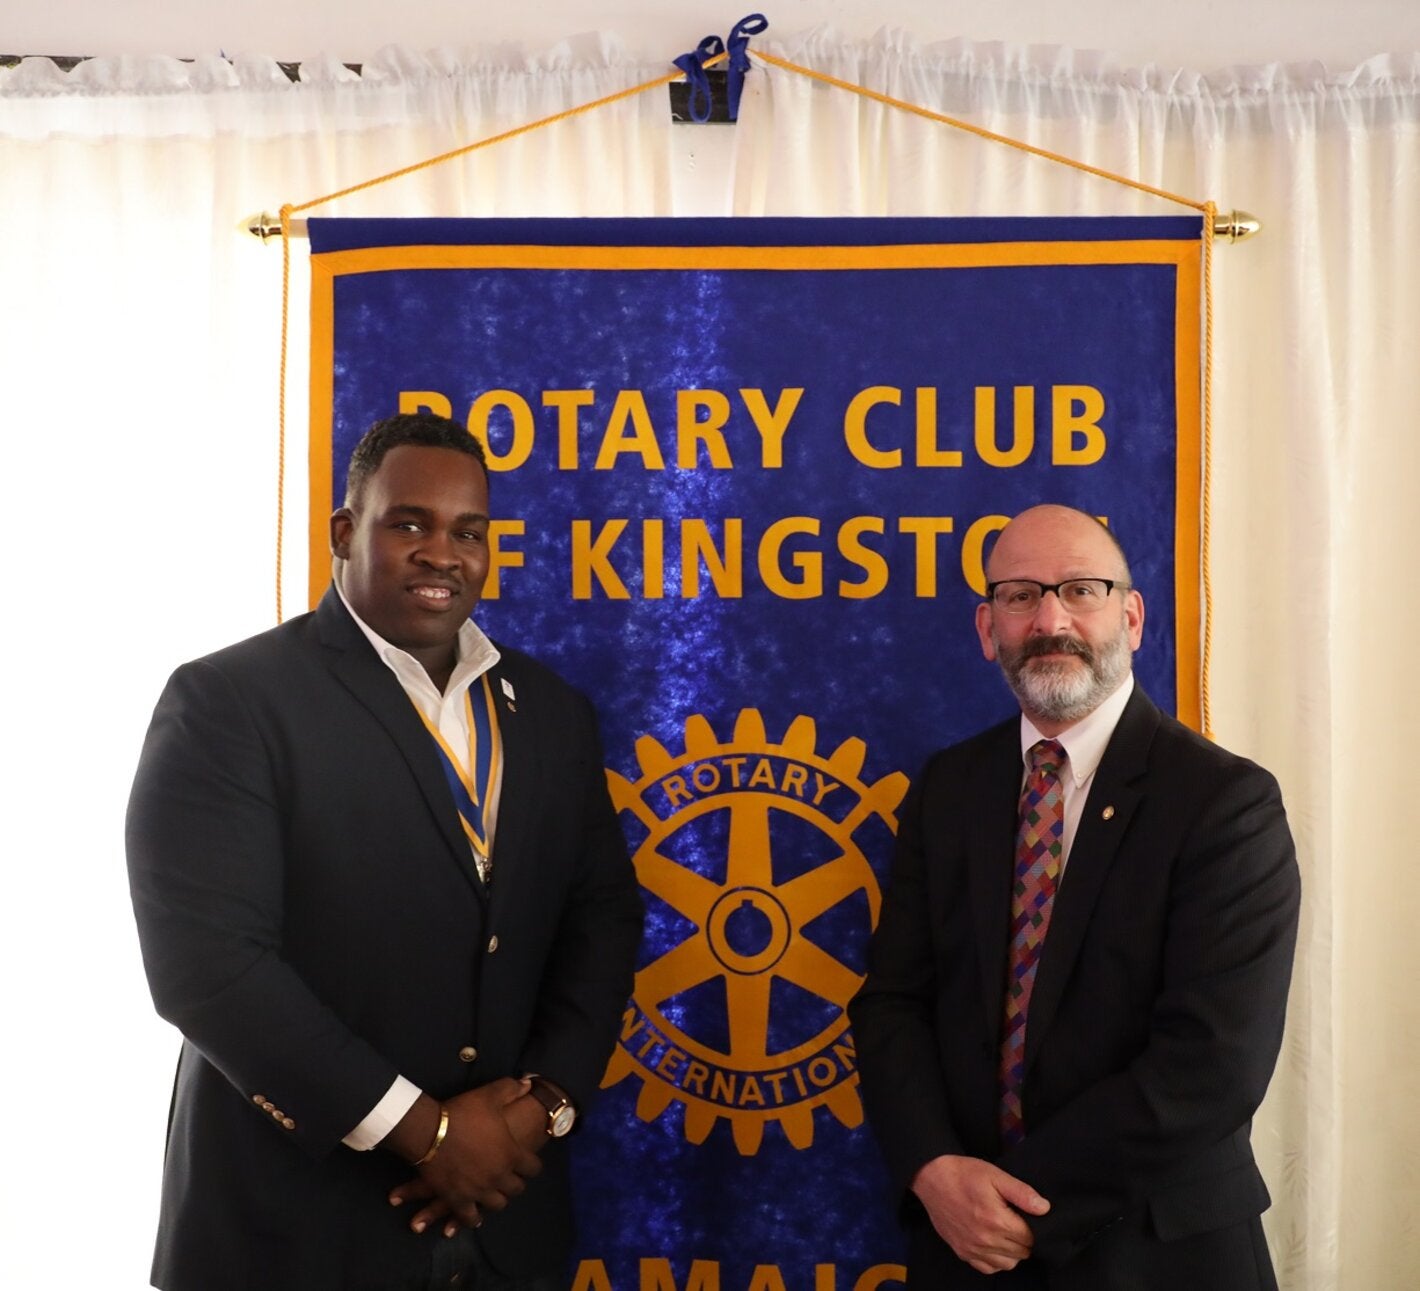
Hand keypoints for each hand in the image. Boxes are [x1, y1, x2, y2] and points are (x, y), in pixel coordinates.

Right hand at [386, 1079, 541, 1233]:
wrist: (430, 1131)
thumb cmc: (463, 1113)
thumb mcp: (490, 1095)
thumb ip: (512, 1090)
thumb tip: (528, 1085)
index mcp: (511, 1154)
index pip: (533, 1168)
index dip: (532, 1165)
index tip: (528, 1163)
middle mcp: (499, 1177)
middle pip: (516, 1189)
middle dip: (515, 1183)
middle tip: (510, 1177)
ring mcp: (479, 1191)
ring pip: (497, 1204)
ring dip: (497, 1199)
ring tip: (494, 1194)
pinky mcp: (458, 1200)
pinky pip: (470, 1218)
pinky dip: (473, 1218)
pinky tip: (474, 1216)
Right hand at [911, 1155, 1049, 1274]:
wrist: (931, 1178)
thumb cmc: (964, 1174)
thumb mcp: (995, 1175)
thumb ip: (1022, 1193)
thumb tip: (1044, 1208)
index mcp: (997, 1221)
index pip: (1031, 1238)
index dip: (1032, 1226)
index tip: (1024, 1215)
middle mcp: (985, 1240)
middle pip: (1022, 1252)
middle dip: (1024, 1238)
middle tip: (1015, 1220)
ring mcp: (973, 1249)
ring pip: (1008, 1264)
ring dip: (1012, 1251)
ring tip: (1005, 1231)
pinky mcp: (962, 1252)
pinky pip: (988, 1268)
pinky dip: (995, 1260)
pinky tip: (993, 1243)